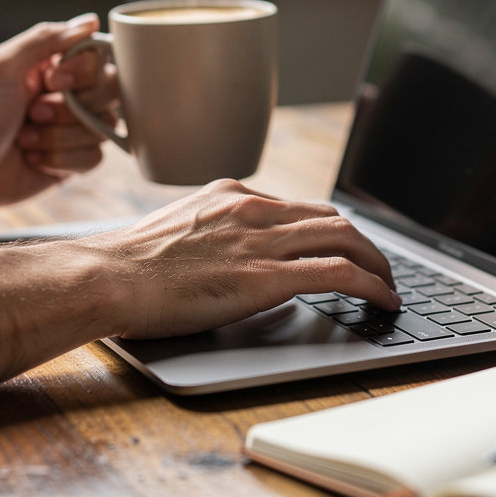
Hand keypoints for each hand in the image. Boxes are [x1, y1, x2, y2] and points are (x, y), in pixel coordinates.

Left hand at [0, 17, 116, 209]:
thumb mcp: (1, 65)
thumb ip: (45, 38)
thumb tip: (91, 22)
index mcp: (54, 68)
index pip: (99, 59)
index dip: (82, 74)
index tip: (53, 82)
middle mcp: (70, 97)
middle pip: (110, 93)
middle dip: (69, 109)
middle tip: (33, 113)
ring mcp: (74, 130)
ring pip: (102, 129)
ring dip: (58, 137)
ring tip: (25, 139)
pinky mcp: (74, 162)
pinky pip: (94, 159)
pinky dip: (60, 160)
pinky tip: (33, 159)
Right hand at [90, 179, 400, 338]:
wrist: (106, 277)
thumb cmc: (126, 266)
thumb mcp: (174, 231)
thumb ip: (209, 234)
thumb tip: (227, 258)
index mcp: (230, 196)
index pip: (298, 207)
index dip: (329, 229)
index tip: (342, 247)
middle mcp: (252, 209)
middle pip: (331, 217)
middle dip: (364, 243)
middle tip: (378, 267)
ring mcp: (261, 240)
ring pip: (345, 238)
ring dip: (378, 262)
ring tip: (390, 286)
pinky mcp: (265, 276)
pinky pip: (339, 272)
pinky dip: (372, 284)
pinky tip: (384, 300)